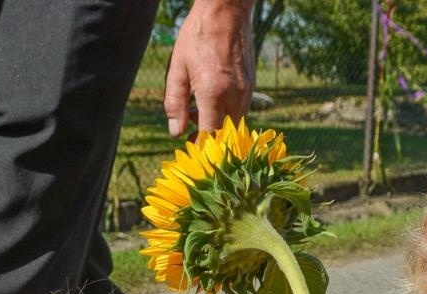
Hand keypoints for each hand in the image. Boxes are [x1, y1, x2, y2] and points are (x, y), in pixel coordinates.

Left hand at [164, 0, 252, 136]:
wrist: (226, 11)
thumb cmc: (197, 36)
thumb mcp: (178, 68)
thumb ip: (175, 103)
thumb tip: (175, 132)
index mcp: (213, 93)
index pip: (210, 135)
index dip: (199, 146)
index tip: (188, 146)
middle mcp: (235, 96)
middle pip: (225, 134)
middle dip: (208, 139)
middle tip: (189, 131)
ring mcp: (247, 91)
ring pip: (234, 124)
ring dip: (217, 126)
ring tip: (196, 111)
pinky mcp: (251, 85)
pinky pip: (240, 110)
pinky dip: (226, 113)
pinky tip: (210, 99)